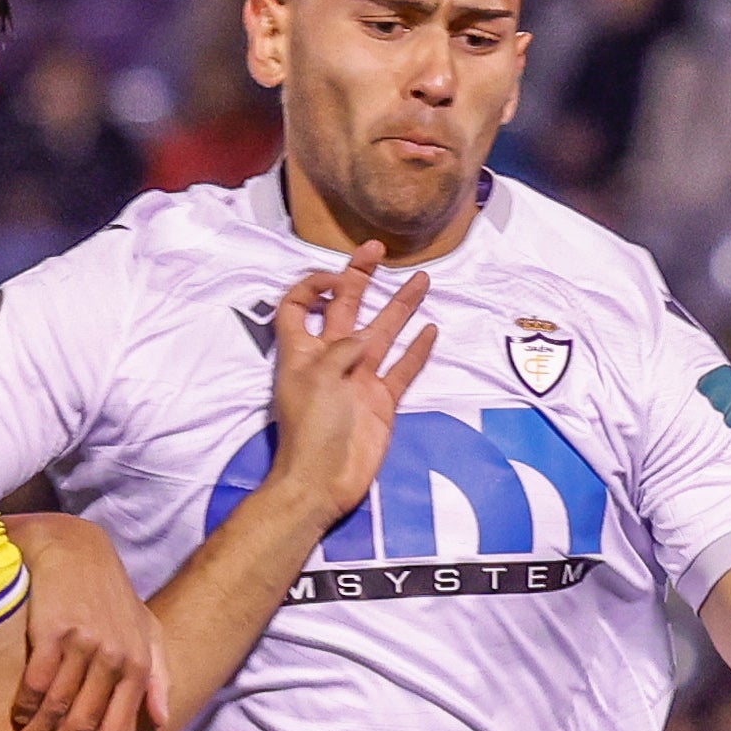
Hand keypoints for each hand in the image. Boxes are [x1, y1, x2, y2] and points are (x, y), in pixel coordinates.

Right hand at [3, 517, 162, 730]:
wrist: (74, 546)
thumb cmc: (108, 592)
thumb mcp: (145, 629)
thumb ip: (158, 674)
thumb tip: (161, 719)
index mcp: (138, 665)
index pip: (116, 728)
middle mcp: (114, 658)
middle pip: (84, 724)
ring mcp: (84, 645)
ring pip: (59, 709)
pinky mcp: (53, 631)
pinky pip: (36, 684)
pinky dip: (25, 707)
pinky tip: (16, 715)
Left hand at [264, 244, 435, 525]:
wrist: (323, 482)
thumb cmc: (311, 429)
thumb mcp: (318, 378)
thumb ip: (342, 349)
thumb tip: (364, 338)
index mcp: (303, 351)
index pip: (299, 305)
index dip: (313, 285)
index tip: (336, 276)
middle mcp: (331, 358)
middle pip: (345, 308)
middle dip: (359, 277)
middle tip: (377, 249)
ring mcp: (359, 379)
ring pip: (382, 332)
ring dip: (399, 306)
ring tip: (421, 278)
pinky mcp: (382, 401)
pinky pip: (402, 369)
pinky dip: (416, 350)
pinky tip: (431, 328)